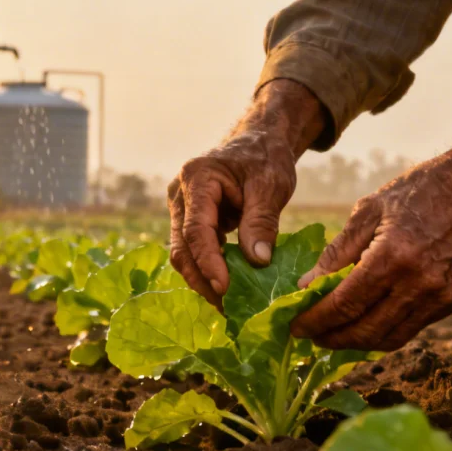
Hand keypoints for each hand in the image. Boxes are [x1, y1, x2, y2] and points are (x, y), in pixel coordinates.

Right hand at [168, 79, 326, 306]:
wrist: (258, 143)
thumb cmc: (265, 158)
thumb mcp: (271, 185)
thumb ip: (261, 221)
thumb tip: (257, 261)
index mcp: (197, 179)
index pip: (195, 229)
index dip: (208, 261)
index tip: (225, 287)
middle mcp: (180, 194)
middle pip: (182, 246)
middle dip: (202, 278)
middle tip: (227, 307)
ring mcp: (181, 209)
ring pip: (183, 252)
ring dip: (202, 279)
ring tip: (227, 304)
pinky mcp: (189, 220)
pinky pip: (193, 250)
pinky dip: (207, 269)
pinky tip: (226, 288)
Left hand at [290, 118, 451, 350]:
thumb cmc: (421, 190)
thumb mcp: (369, 210)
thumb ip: (337, 252)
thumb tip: (306, 286)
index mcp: (392, 256)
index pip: (344, 304)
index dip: (315, 321)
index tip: (295, 326)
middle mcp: (418, 284)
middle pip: (365, 330)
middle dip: (331, 338)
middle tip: (308, 336)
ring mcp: (440, 297)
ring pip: (389, 338)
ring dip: (356, 343)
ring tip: (332, 335)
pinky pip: (410, 329)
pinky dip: (383, 333)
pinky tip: (364, 325)